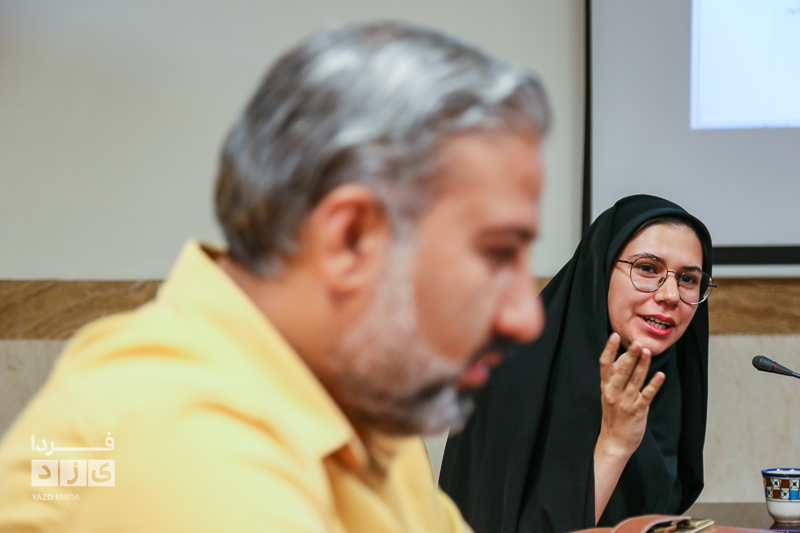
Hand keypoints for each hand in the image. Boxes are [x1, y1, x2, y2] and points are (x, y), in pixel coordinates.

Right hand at [597, 333, 663, 459]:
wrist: (614, 441)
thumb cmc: (613, 414)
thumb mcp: (609, 393)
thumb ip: (615, 376)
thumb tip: (623, 357)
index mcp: (606, 386)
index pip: (605, 364)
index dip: (609, 350)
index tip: (614, 335)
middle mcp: (613, 392)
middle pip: (621, 371)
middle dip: (629, 356)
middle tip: (636, 343)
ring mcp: (625, 402)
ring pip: (635, 380)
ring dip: (642, 366)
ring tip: (647, 352)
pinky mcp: (637, 411)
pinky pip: (647, 395)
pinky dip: (654, 385)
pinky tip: (660, 375)